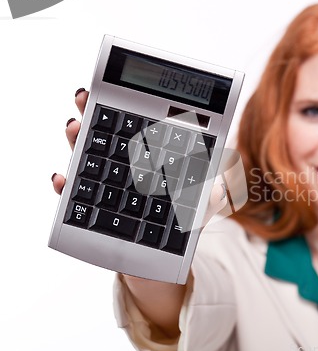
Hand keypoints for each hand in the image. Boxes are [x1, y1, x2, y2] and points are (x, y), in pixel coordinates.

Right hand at [51, 89, 228, 223]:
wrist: (161, 258)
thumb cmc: (181, 227)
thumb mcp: (200, 209)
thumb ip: (210, 198)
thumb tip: (221, 191)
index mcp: (152, 159)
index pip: (137, 127)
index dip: (125, 107)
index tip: (112, 91)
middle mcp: (127, 167)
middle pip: (107, 135)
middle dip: (94, 112)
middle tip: (84, 98)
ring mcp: (108, 186)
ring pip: (89, 158)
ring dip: (78, 140)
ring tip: (74, 127)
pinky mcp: (93, 210)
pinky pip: (76, 196)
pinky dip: (67, 186)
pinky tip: (63, 179)